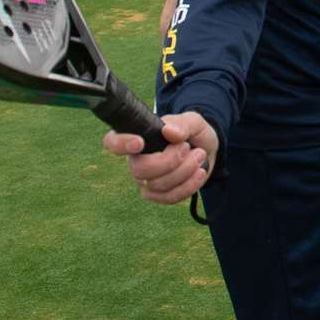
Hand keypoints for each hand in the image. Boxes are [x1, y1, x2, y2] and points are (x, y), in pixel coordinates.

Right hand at [103, 111, 217, 204]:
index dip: (120, 144)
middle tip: (187, 147)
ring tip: (199, 154)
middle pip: (139, 170)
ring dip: (185, 170)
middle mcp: (135, 161)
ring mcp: (144, 181)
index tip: (139, 142)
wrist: (206, 150)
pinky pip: (169, 197)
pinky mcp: (157, 195)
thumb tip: (169, 132)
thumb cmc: (192, 133)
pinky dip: (189, 185)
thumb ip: (182, 124)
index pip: (112, 142)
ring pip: (158, 185)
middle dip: (169, 161)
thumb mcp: (192, 122)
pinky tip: (200, 172)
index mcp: (137, 137)